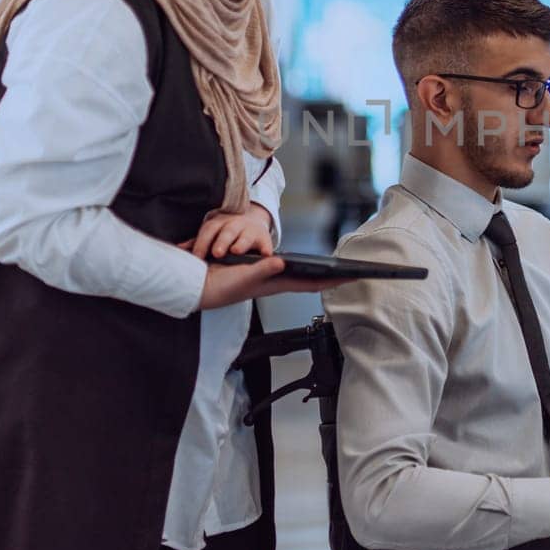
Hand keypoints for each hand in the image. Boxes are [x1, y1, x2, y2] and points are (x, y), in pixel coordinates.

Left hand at [182, 203, 274, 258]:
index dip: (202, 243)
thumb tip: (179, 248)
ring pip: (246, 236)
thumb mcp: (213, 232)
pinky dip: (266, 250)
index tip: (197, 257)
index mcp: (219, 222)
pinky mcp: (264, 238)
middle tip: (217, 253)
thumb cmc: (227, 231)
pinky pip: (266, 244)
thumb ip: (198, 241)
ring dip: (241, 243)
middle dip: (222, 241)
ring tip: (237, 251)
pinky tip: (265, 255)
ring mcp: (250, 230)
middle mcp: (235, 224)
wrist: (253, 220)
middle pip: (227, 231)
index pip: (208, 230)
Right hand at [196, 258, 353, 310]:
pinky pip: (285, 267)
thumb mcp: (241, 278)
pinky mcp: (258, 269)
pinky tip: (303, 264)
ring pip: (299, 275)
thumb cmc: (217, 286)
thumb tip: (281, 262)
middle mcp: (275, 281)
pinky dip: (299, 266)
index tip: (353, 276)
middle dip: (329, 277)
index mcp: (275, 284)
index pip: (310, 283)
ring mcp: (268, 276)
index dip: (331, 281)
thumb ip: (262, 270)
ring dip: (316, 274)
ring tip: (335, 271)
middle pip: (309, 279)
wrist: (196, 286)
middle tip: (350, 272)